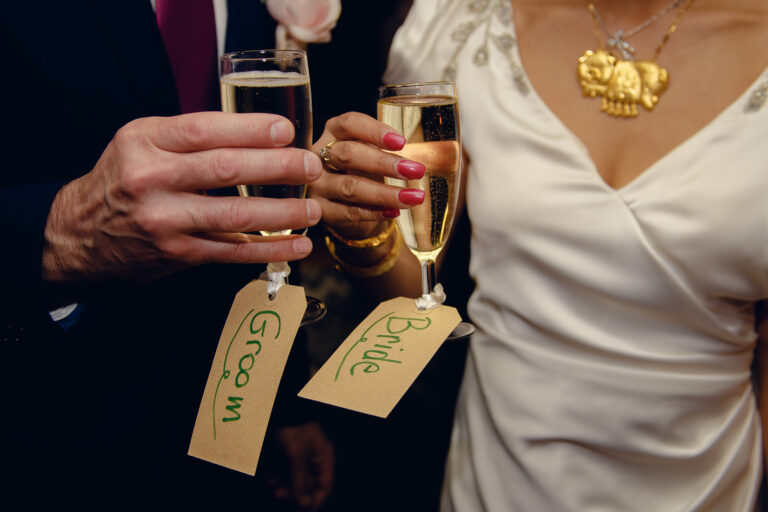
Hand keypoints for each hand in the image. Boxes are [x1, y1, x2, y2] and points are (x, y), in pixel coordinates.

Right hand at [42, 112, 322, 283]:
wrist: (79, 232)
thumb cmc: (122, 179)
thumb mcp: (142, 142)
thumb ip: (189, 136)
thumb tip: (259, 132)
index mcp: (145, 141)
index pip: (204, 130)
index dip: (250, 129)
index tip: (286, 130)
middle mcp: (151, 179)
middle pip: (225, 170)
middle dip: (277, 167)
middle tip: (311, 166)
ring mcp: (164, 220)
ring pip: (234, 216)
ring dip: (282, 213)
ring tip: (313, 209)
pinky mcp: (176, 253)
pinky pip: (230, 253)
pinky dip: (268, 250)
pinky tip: (297, 245)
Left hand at [272, 421, 334, 510]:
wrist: (281, 407)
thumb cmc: (294, 427)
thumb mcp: (296, 455)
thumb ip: (300, 480)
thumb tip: (305, 505)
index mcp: (324, 458)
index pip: (325, 486)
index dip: (315, 500)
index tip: (302, 510)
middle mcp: (316, 459)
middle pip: (310, 485)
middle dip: (295, 492)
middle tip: (280, 495)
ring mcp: (303, 456)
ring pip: (297, 479)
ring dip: (286, 486)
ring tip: (273, 487)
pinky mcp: (291, 454)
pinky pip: (288, 471)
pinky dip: (281, 477)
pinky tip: (271, 479)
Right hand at [309, 112, 425, 240]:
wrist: (341, 204)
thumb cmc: (360, 169)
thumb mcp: (369, 151)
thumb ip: (387, 149)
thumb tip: (428, 155)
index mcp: (332, 132)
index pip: (349, 124)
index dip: (375, 131)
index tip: (401, 141)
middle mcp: (318, 156)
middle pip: (348, 154)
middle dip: (383, 163)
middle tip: (414, 170)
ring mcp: (316, 185)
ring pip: (350, 187)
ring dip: (385, 193)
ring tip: (413, 196)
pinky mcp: (320, 210)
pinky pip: (349, 212)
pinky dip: (375, 212)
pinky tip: (394, 211)